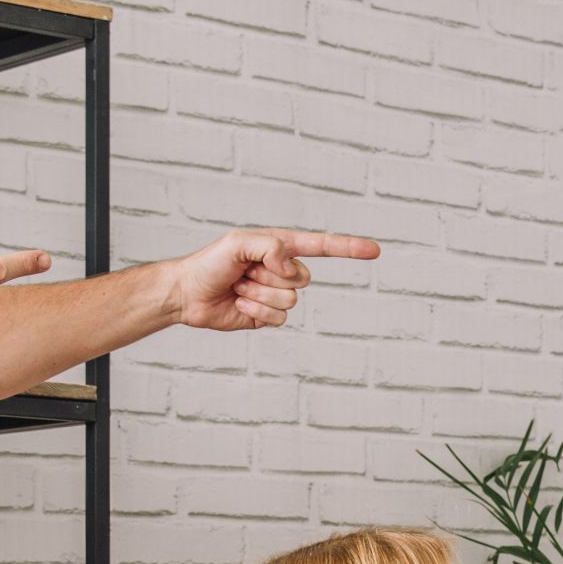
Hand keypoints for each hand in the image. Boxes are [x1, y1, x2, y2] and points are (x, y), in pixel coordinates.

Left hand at [163, 228, 380, 330]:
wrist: (188, 294)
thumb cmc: (210, 263)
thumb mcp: (238, 243)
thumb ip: (270, 246)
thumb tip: (291, 268)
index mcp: (281, 246)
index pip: (323, 246)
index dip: (349, 248)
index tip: (374, 250)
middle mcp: (283, 270)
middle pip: (304, 279)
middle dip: (272, 277)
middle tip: (245, 273)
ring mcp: (276, 295)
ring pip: (289, 301)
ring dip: (259, 295)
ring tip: (239, 288)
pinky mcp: (267, 317)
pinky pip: (277, 319)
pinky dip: (256, 312)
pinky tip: (239, 304)